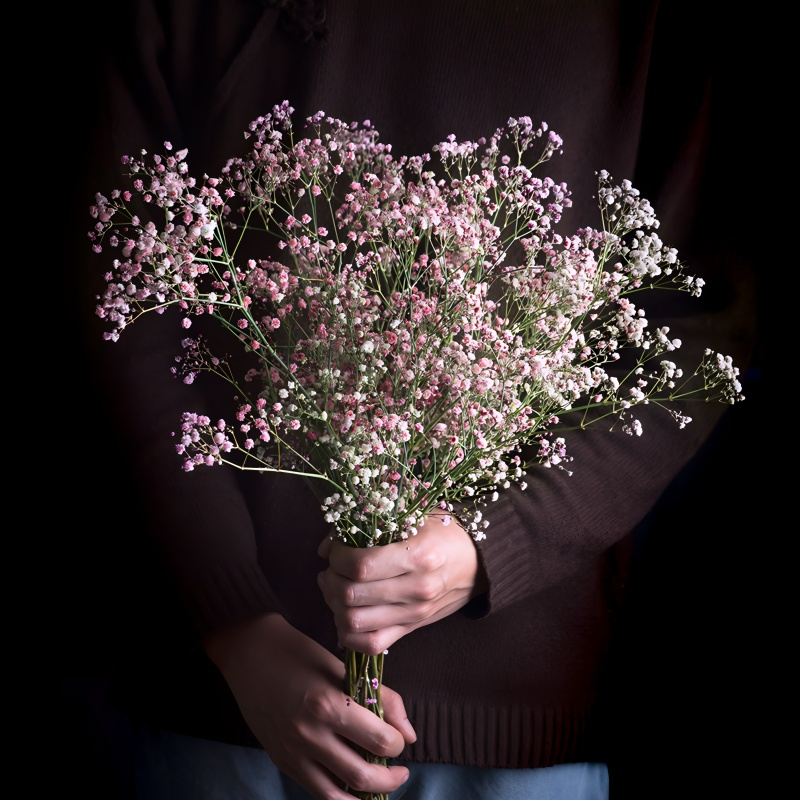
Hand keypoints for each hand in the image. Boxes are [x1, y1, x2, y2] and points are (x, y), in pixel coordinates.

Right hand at [203, 613, 415, 799]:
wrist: (249, 653)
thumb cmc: (299, 653)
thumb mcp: (343, 667)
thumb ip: (382, 698)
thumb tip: (410, 735)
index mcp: (329, 703)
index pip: (379, 741)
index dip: (398, 744)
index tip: (400, 738)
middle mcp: (309, 734)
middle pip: (362, 775)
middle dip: (390, 778)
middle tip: (400, 771)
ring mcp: (292, 752)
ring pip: (338, 795)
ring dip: (366, 795)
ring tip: (381, 785)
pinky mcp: (281, 760)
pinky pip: (316, 790)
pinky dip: (339, 795)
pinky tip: (352, 786)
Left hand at [317, 513, 487, 654]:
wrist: (477, 563)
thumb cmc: (443, 533)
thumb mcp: (412, 516)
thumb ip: (368, 525)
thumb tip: (325, 547)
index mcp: (418, 555)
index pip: (360, 566)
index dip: (337, 557)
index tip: (337, 548)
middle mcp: (417, 589)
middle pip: (352, 595)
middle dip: (331, 578)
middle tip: (332, 567)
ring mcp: (414, 613)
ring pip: (354, 622)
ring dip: (334, 604)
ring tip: (335, 587)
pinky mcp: (411, 629)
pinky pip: (370, 645)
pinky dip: (348, 633)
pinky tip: (345, 613)